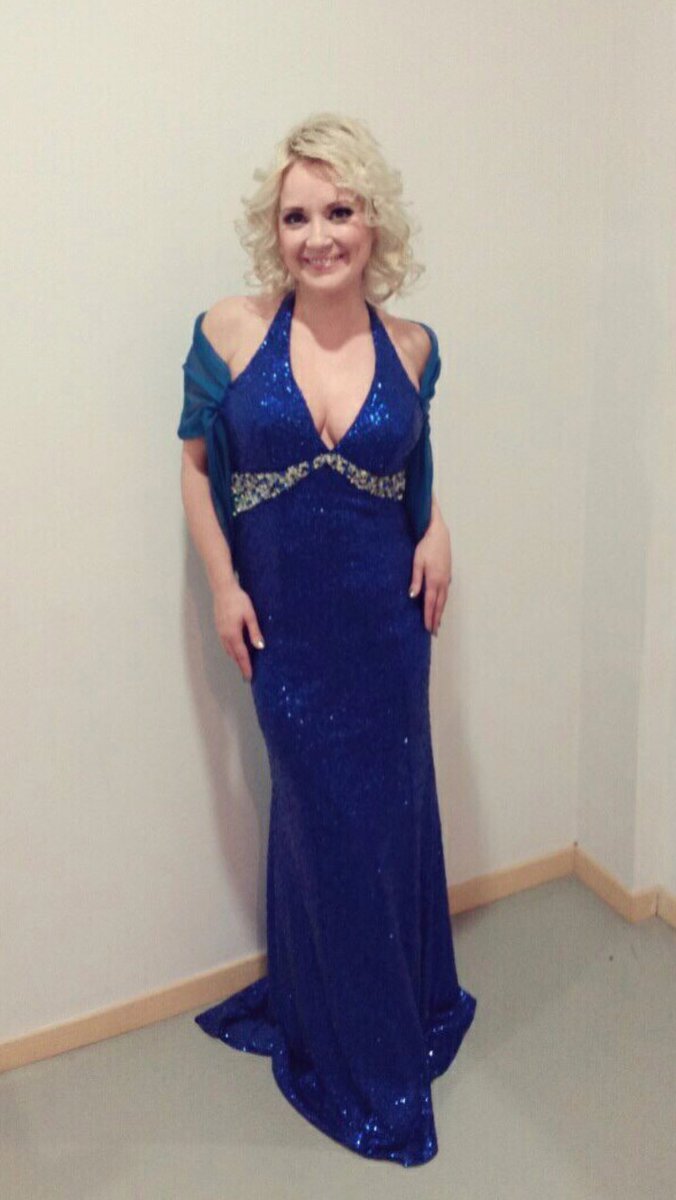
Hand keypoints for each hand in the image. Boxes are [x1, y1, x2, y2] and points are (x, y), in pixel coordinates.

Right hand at [213, 580, 264, 681]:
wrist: (223, 589)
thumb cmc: (238, 600)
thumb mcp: (250, 615)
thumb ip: (255, 632)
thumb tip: (260, 647)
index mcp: (233, 634)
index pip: (241, 655)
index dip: (246, 667)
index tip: (249, 677)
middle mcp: (225, 636)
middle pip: (233, 655)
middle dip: (240, 665)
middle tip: (247, 674)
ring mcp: (220, 632)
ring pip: (228, 650)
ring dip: (235, 658)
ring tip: (243, 664)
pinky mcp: (218, 628)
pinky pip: (225, 644)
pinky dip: (231, 651)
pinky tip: (236, 650)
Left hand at [408, 516, 451, 635]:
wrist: (438, 534)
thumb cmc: (425, 546)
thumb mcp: (417, 562)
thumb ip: (416, 580)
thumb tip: (413, 596)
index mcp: (434, 580)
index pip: (430, 603)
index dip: (429, 617)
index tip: (427, 628)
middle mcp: (442, 582)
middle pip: (439, 605)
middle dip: (436, 619)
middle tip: (434, 632)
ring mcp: (447, 578)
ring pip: (444, 599)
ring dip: (440, 612)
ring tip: (437, 623)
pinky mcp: (447, 574)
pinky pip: (445, 592)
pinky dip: (442, 602)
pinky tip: (440, 605)